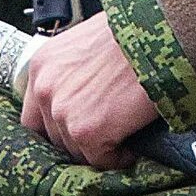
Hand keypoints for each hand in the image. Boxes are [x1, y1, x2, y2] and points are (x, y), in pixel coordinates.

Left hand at [17, 14, 160, 167]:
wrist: (161, 35)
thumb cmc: (134, 35)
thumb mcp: (89, 45)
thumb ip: (73, 73)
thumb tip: (80, 99)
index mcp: (42, 65)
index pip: (34, 115)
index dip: (57, 127)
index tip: (76, 130)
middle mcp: (44, 89)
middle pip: (54, 136)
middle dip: (80, 138)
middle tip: (107, 133)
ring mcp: (62, 111)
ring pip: (76, 150)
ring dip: (100, 148)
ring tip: (123, 135)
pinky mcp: (85, 131)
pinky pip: (99, 160)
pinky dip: (119, 158)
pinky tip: (132, 144)